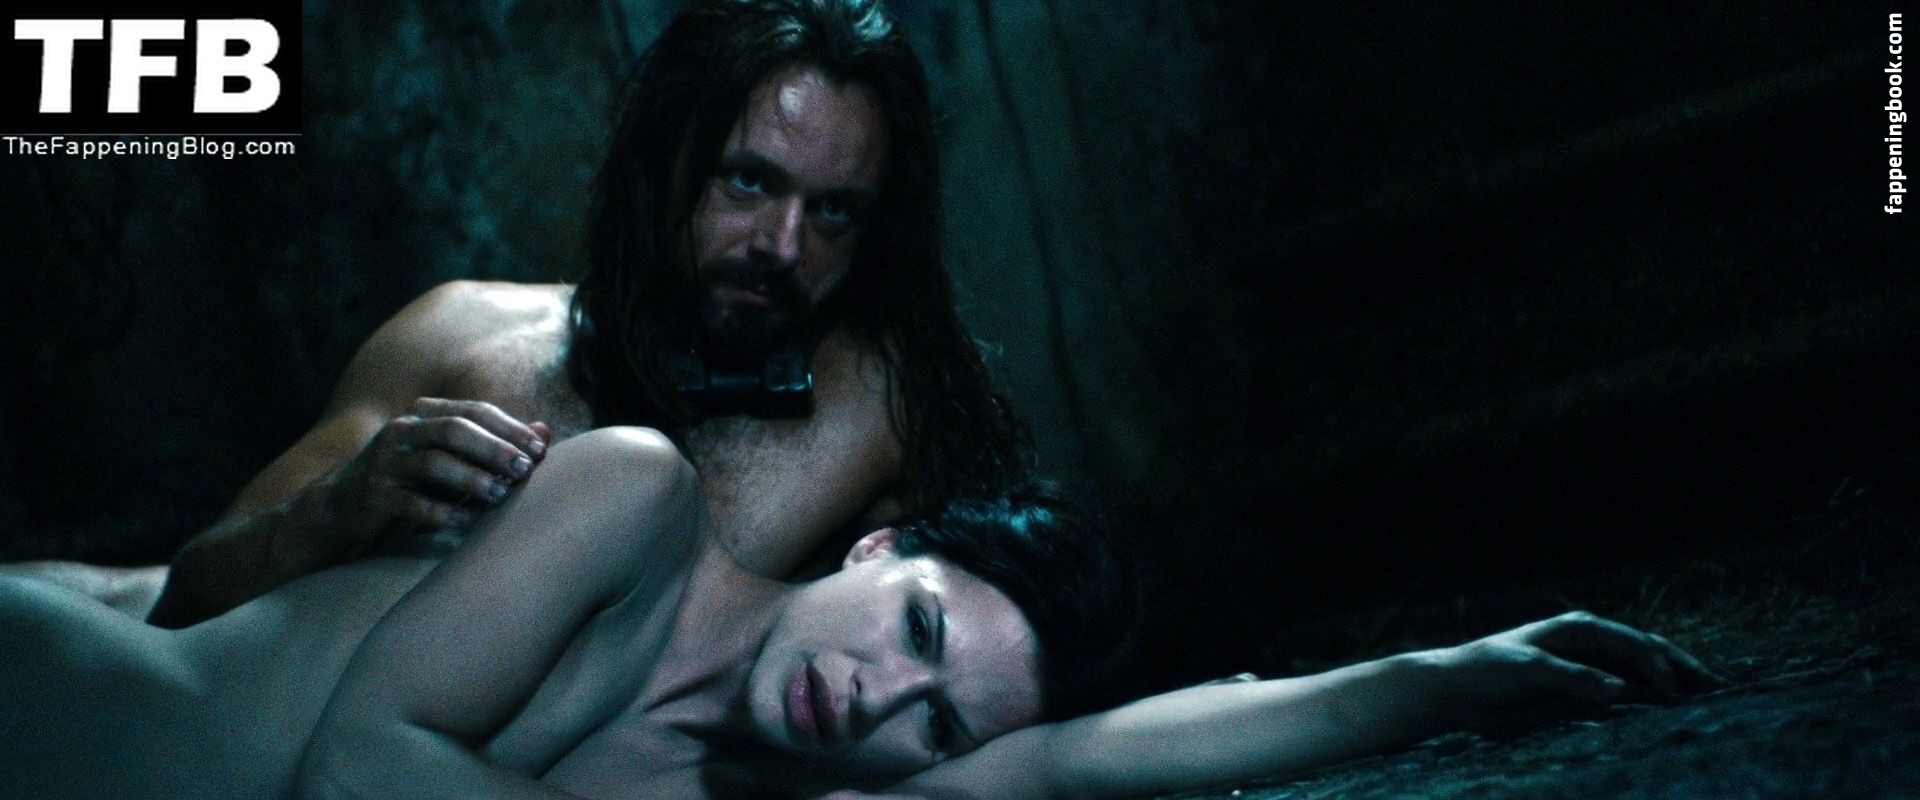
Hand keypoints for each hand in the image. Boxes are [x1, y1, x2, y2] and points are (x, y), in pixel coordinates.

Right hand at [322, 398, 550, 539]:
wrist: (344, 506)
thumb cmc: (413, 481)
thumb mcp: (454, 460)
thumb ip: (497, 445)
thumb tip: (545, 431)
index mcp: (426, 416)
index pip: (474, 411)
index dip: (508, 428)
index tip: (539, 449)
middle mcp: (403, 431)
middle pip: (454, 430)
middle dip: (493, 449)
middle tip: (524, 469)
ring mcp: (385, 460)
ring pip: (432, 462)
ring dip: (470, 478)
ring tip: (499, 494)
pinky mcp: (372, 493)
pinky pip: (408, 500)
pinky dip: (439, 510)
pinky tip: (465, 520)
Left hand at [1424, 611, 1721, 727]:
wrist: (1457, 688)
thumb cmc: (1488, 670)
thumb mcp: (1530, 670)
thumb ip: (1574, 678)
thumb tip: (1621, 688)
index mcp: (1579, 627)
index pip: (1633, 642)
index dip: (1658, 663)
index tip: (1676, 690)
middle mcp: (1589, 641)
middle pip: (1648, 652)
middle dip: (1683, 669)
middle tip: (1720, 689)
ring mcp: (1589, 664)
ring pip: (1643, 672)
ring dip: (1673, 684)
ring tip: (1708, 701)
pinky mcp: (1582, 687)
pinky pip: (1626, 691)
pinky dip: (1651, 699)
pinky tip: (1672, 713)